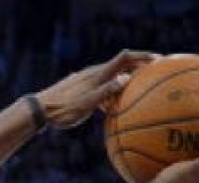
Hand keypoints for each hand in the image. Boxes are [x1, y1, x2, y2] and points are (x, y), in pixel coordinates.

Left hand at [36, 50, 156, 128]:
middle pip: (121, 65)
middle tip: (156, 72)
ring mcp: (86, 80)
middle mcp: (93, 73)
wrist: (39, 110)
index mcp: (98, 75)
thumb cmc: (63, 110)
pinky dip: (111, 93)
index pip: (125, 58)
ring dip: (126, 80)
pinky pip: (101, 88)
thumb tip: (127, 77)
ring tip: (138, 90)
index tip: (159, 60)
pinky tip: (112, 107)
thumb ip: (106, 91)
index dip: (143, 56)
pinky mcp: (80, 89)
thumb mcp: (86, 104)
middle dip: (139, 66)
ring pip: (111, 77)